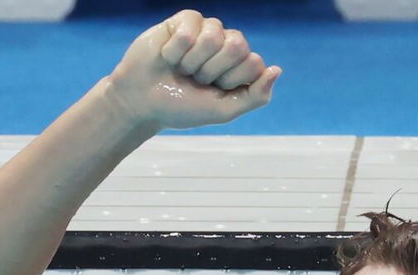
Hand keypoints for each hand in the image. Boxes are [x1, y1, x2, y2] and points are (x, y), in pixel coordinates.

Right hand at [105, 9, 280, 129]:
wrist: (141, 101)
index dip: (230, 81)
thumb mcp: (222, 110)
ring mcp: (206, 31)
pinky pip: (192, 27)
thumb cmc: (181, 107)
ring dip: (192, 61)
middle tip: (195, 79)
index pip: (254, 63)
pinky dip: (176, 49)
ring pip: (214, 36)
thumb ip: (255, 96)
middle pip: (238, 45)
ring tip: (180, 69)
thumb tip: (276, 70)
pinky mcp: (185, 20)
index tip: (212, 91)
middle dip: (212, 70)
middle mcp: (226, 46)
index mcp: (239, 68)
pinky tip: (168, 56)